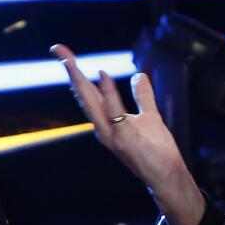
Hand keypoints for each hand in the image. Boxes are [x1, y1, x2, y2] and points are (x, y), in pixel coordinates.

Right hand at [50, 43, 203, 224]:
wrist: (166, 176)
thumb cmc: (157, 150)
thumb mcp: (150, 117)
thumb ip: (143, 96)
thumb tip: (138, 75)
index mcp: (106, 121)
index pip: (87, 92)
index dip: (75, 71)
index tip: (63, 51)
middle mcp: (103, 127)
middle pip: (83, 94)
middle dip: (71, 71)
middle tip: (58, 49)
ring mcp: (112, 134)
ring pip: (91, 103)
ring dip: (81, 81)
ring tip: (71, 60)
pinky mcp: (125, 139)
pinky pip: (114, 112)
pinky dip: (108, 94)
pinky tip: (102, 76)